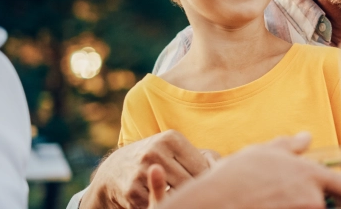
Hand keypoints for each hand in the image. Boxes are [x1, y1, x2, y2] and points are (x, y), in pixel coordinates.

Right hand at [81, 130, 211, 208]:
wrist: (115, 169)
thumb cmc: (157, 158)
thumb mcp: (175, 149)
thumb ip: (202, 157)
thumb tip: (225, 168)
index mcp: (171, 138)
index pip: (201, 167)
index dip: (207, 180)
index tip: (208, 185)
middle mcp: (155, 152)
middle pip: (189, 182)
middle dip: (194, 191)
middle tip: (199, 194)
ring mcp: (141, 171)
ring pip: (175, 194)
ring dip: (180, 198)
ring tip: (184, 196)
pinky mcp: (132, 191)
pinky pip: (157, 203)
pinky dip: (165, 204)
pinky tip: (166, 200)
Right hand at [156, 133, 340, 208]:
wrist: (210, 204)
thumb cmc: (233, 178)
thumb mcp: (261, 153)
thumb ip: (288, 146)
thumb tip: (306, 137)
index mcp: (310, 175)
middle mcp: (312, 198)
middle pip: (330, 208)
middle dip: (326, 208)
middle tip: (301, 202)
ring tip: (273, 203)